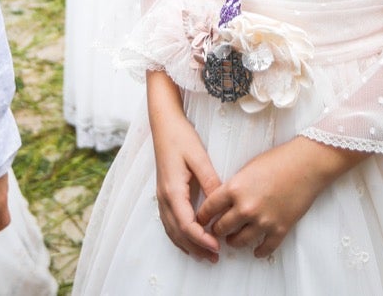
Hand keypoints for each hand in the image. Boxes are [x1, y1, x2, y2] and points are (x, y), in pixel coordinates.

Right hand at [150, 102, 220, 261]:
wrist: (164, 125)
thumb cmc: (181, 138)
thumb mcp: (198, 157)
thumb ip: (210, 181)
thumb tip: (221, 203)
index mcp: (172, 190)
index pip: (186, 224)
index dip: (201, 239)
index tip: (217, 247)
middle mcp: (164, 198)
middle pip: (178, 233)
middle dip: (196, 248)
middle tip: (215, 257)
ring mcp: (161, 197)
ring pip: (172, 230)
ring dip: (188, 245)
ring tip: (205, 255)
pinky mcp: (164, 195)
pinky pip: (170, 223)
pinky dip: (180, 236)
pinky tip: (191, 240)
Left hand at [196, 139, 344, 258]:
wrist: (307, 164)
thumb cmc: (279, 160)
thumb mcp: (248, 167)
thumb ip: (234, 186)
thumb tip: (225, 201)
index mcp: (234, 188)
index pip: (208, 208)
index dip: (202, 216)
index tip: (200, 220)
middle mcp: (246, 207)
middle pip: (221, 227)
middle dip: (217, 230)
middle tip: (217, 231)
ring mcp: (263, 220)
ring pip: (239, 241)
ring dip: (234, 242)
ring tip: (233, 240)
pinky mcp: (280, 229)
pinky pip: (265, 248)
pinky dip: (259, 251)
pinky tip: (256, 251)